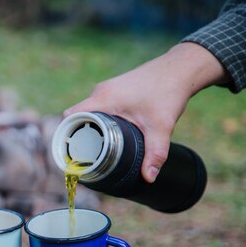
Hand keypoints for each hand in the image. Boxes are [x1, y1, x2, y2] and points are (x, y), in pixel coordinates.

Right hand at [63, 43, 227, 182]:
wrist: (180, 68)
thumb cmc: (167, 92)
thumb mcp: (160, 126)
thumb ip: (155, 153)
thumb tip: (149, 177)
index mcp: (102, 99)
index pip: (70, 115)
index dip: (66, 134)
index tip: (70, 151)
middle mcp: (101, 92)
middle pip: (77, 115)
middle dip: (78, 135)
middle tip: (85, 155)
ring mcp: (107, 88)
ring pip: (88, 110)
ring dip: (89, 126)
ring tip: (97, 146)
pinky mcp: (116, 88)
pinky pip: (98, 106)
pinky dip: (99, 119)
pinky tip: (109, 131)